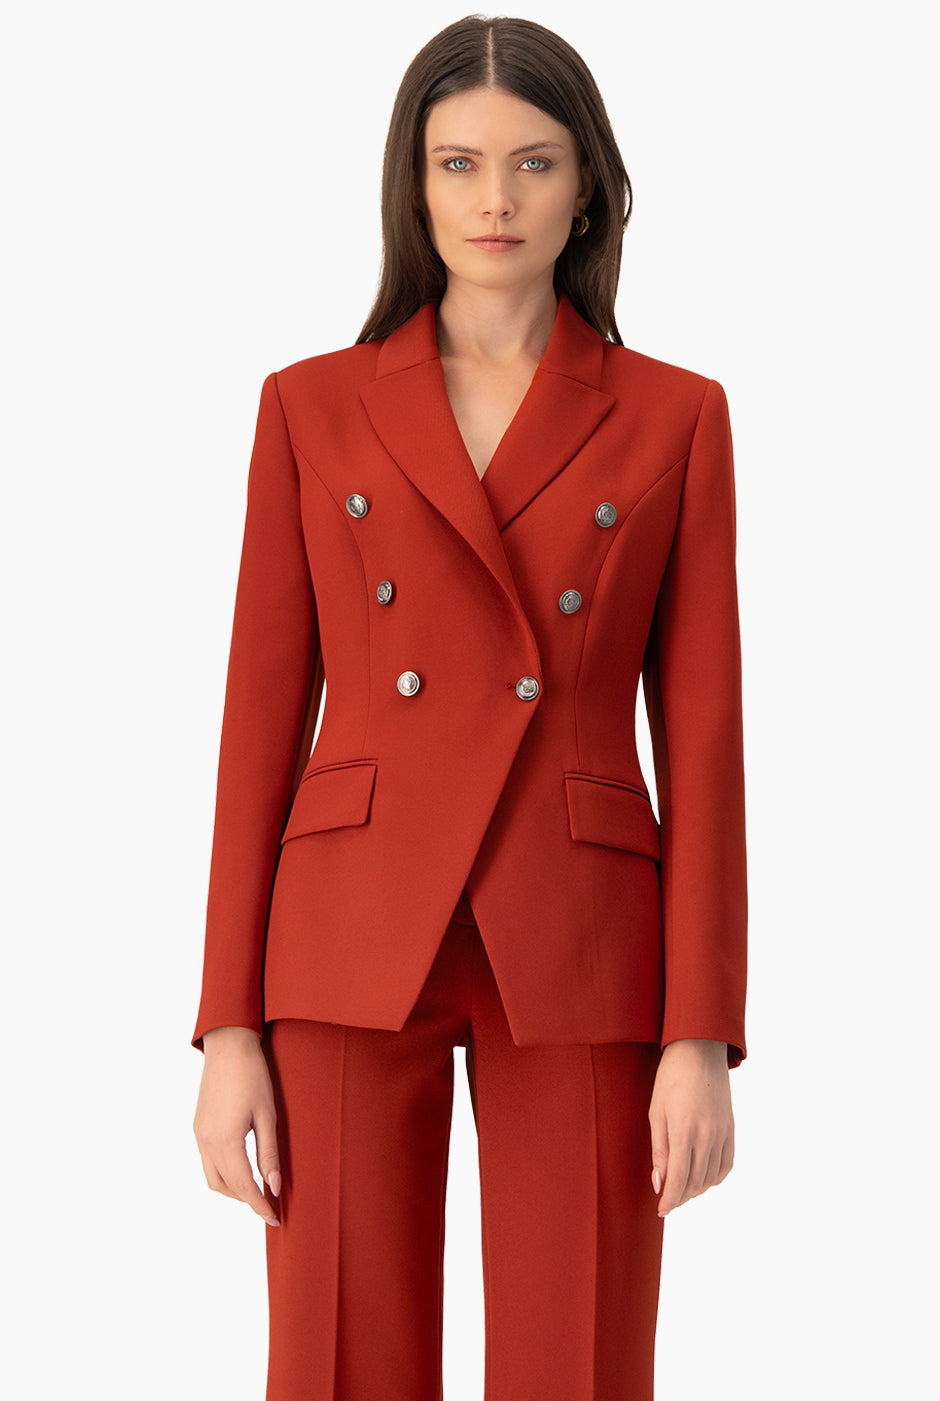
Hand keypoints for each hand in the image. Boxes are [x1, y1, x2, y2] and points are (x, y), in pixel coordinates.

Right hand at [193, 1026, 281, 1225]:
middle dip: (247, 1200)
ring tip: (258, 1190)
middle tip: (270, 1205)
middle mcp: (207, 1142)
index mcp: (226, 1141)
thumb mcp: (268, 1115)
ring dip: (233, 1189)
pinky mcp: (198, 1127)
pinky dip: (224, 1173)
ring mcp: (199, 1134)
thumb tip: (274, 1187)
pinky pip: (207, 1161)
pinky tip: (242, 1168)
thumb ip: (269, 1154)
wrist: (228, 1044)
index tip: (275, 1218)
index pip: (244, 1187)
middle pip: (224, 1187)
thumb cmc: (253, 1075)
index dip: (260, 1206)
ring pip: (212, 1178)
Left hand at [648, 1039, 733, 1216]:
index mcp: (684, 1132)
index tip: (661, 1210)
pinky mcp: (731, 1129)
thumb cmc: (670, 1079)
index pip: (678, 1181)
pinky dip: (714, 1178)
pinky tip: (703, 1178)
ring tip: (681, 1190)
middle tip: (667, 1201)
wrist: (699, 1051)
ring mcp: (722, 1134)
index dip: (669, 1200)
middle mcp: (707, 1137)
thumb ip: (659, 1150)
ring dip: (696, 1191)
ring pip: (711, 1178)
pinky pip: (726, 1165)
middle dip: (680, 1198)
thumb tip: (660, 1184)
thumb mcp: (656, 1113)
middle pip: (695, 1184)